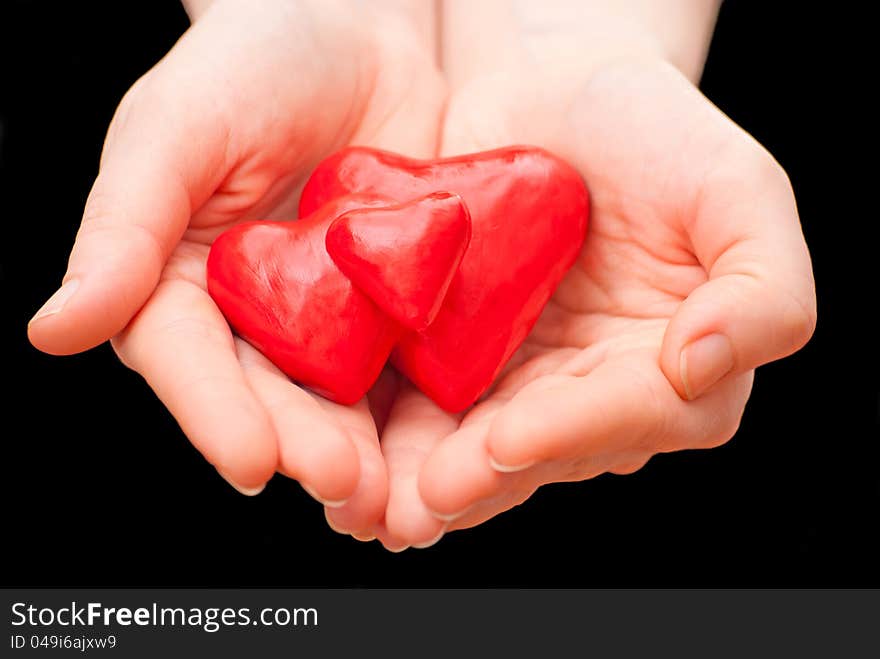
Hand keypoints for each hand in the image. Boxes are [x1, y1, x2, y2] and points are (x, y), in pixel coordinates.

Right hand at [27, 0, 444, 532]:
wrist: (361, 22)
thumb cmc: (253, 59)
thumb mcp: (176, 129)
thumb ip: (121, 228)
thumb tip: (54, 329)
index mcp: (180, 283)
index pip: (190, 362)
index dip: (216, 416)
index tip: (249, 466)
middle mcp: (252, 312)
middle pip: (271, 394)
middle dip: (304, 444)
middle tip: (342, 488)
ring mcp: (330, 312)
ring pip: (340, 394)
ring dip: (365, 448)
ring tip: (394, 493)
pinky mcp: (396, 299)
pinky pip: (408, 355)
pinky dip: (421, 403)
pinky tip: (444, 441)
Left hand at [365, 15, 814, 547]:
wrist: (552, 89)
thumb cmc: (651, 131)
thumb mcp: (736, 188)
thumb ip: (763, 286)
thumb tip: (702, 366)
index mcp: (674, 365)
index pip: (634, 412)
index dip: (574, 430)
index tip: (508, 439)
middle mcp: (598, 390)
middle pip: (546, 449)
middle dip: (485, 478)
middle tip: (423, 502)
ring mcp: (524, 383)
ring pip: (481, 447)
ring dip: (429, 482)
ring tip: (379, 506)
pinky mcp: (460, 362)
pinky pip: (429, 407)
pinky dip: (393, 437)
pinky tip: (357, 462)